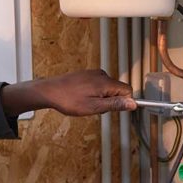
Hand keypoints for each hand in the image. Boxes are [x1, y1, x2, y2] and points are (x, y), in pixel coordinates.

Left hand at [1, 70, 136, 116]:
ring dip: (101, 98)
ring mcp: (93, 73)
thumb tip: (133, 103)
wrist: (49, 91)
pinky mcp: (86, 74)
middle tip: (94, 107)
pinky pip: (98, 85)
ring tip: (85, 103)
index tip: (112, 109)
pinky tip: (81, 98)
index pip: (127, 90)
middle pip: (117, 89)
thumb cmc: (68, 100)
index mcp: (105, 82)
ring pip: (107, 88)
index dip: (123, 102)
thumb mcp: (94, 107)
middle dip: (110, 101)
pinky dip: (93, 93)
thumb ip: (115, 105)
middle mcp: (102, 75)